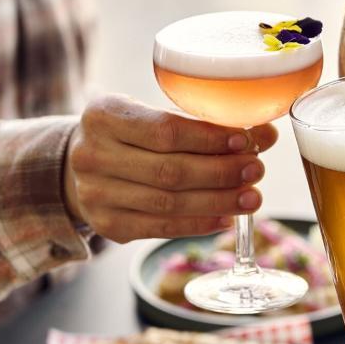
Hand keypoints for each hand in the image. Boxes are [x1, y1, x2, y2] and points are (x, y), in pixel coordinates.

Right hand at [64, 94, 276, 242]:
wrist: (81, 166)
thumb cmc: (130, 134)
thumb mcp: (152, 115)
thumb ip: (201, 124)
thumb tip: (264, 134)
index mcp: (104, 116)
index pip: (166, 131)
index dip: (211, 139)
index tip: (247, 142)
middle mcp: (92, 155)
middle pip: (170, 171)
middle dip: (222, 173)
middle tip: (257, 170)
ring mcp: (96, 195)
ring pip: (169, 203)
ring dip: (218, 202)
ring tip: (252, 197)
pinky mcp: (108, 225)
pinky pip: (161, 228)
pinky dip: (199, 224)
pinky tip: (226, 217)